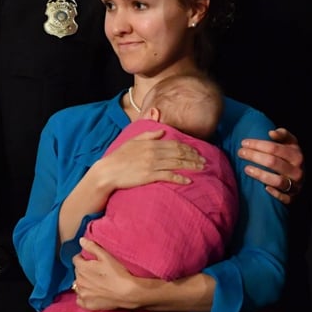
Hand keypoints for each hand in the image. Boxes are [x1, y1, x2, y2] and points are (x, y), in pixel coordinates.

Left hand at [72, 237, 145, 310]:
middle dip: (84, 270)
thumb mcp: (106, 256)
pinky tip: (92, 294)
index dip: (83, 258)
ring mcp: (82, 294)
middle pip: (77, 272)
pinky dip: (84, 296)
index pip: (76, 260)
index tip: (91, 260)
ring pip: (78, 286)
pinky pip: (79, 300)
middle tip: (96, 272)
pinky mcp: (87, 305)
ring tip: (95, 283)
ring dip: (83, 283)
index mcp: (82, 268)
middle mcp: (79, 281)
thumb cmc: (117, 273)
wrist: (128, 293)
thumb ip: (91, 247)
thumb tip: (81, 240)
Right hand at [86, 130, 205, 193]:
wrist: (108, 171)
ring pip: (176, 164)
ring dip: (190, 166)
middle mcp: (153, 152)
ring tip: (201, 169)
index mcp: (150, 143)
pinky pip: (168, 177)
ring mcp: (152, 164)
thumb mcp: (133, 141)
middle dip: (193, 156)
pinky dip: (180, 179)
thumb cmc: (119, 157)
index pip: (174, 144)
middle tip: (203, 160)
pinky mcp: (149, 176)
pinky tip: (188, 181)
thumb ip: (148, 135)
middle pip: (178, 153)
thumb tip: (163, 131)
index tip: (196, 151)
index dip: (187, 147)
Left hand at [238, 127, 303, 203]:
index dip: (257, 144)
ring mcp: (295, 185)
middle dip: (254, 156)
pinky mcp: (292, 198)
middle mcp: (297, 171)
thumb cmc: (290, 157)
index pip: (274, 148)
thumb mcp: (291, 143)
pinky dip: (274, 193)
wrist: (301, 177)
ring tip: (246, 168)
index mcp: (296, 156)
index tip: (243, 142)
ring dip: (260, 174)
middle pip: (272, 162)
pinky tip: (264, 188)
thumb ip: (283, 135)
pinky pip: (284, 197)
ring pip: (277, 180)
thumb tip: (271, 132)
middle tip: (240, 153)